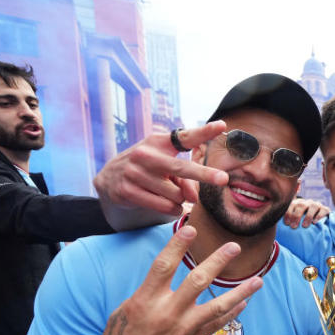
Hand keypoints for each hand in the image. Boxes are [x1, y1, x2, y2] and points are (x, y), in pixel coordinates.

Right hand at [94, 121, 229, 216]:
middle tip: (224, 179)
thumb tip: (193, 198)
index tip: (222, 126)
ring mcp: (134, 173)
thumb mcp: (166, 166)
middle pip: (182, 168)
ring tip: (170, 194)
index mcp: (158, 142)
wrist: (110, 178)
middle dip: (204, 174)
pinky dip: (172, 209)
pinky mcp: (128, 191)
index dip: (204, 132)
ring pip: (175, 194)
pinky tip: (167, 204)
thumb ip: (186, 178)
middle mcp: (145, 154)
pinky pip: (164, 206)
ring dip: (180, 199)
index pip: (184, 137)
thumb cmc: (148, 169)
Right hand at [105, 224, 260, 334]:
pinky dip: (232, 312)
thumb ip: (151, 290)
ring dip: (240, 292)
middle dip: (218, 262)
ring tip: (258, 280)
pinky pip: (217, 325)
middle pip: (197, 281)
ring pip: (217, 306)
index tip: (191, 228)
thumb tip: (170, 273)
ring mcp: (183, 329)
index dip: (177, 245)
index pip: (164, 266)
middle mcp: (167, 313)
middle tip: (234, 247)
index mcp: (146, 299)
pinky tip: (244, 302)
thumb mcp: (128, 307)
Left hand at [282, 197, 330, 227]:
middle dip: (296, 216)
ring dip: (308, 216)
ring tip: (304, 226)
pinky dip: (319, 216)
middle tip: (293, 227)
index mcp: (298, 203)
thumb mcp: (295, 219)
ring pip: (313, 207)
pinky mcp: (325, 209)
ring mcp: (317, 205)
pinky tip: (314, 222)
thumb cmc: (303, 221)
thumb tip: (277, 225)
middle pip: (301, 205)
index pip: (292, 205)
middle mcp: (307, 202)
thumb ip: (288, 220)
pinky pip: (323, 210)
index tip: (286, 223)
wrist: (319, 219)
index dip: (288, 213)